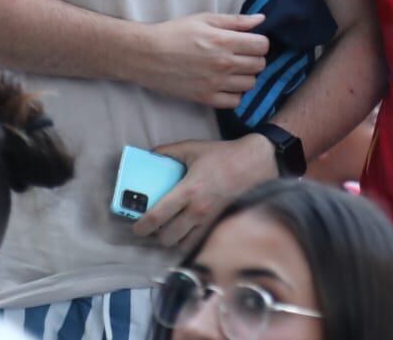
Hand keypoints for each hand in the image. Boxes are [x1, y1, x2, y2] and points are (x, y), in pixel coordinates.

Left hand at [132, 135, 274, 251]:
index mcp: (188, 190)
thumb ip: (168, 151)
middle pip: (168, 237)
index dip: (142, 226)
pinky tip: (190, 231)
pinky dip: (192, 240)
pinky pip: (201, 242)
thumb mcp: (193, 147)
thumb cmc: (224, 155)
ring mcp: (212, 221)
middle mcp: (199, 210)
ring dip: (176, 240)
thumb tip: (149, 155)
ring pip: (184, 244)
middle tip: (156, 227)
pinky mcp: (222, 225)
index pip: (157, 216)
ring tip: (174, 229)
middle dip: (158, 235)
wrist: (256, 163)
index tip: (136, 227)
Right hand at [134, 13, 267, 106]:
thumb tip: (261, 20)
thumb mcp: (204, 19)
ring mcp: (215, 83)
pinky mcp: (205, 98)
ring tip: (234, 70)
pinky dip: (235, 94)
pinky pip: (235, 101)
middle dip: (254, 58)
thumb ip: (235, 21)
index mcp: (224, 41)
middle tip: (242, 55)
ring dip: (246, 76)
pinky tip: (226, 85)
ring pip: (250, 84)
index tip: (250, 42)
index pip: (262, 46)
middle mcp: (223, 64)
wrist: (147, 55)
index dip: (259, 43)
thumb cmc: (175, 33)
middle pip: (259, 65)